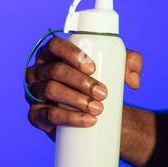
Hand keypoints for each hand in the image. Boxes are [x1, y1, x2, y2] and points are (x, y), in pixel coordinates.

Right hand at [25, 36, 142, 140]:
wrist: (94, 113)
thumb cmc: (102, 82)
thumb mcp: (118, 68)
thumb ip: (132, 63)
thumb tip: (132, 80)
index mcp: (53, 53)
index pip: (55, 45)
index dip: (71, 54)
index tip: (93, 68)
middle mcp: (39, 70)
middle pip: (55, 70)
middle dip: (80, 82)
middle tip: (103, 93)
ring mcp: (35, 92)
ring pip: (50, 90)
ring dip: (74, 99)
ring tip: (98, 109)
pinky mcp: (36, 115)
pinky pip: (46, 116)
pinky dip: (66, 118)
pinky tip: (85, 121)